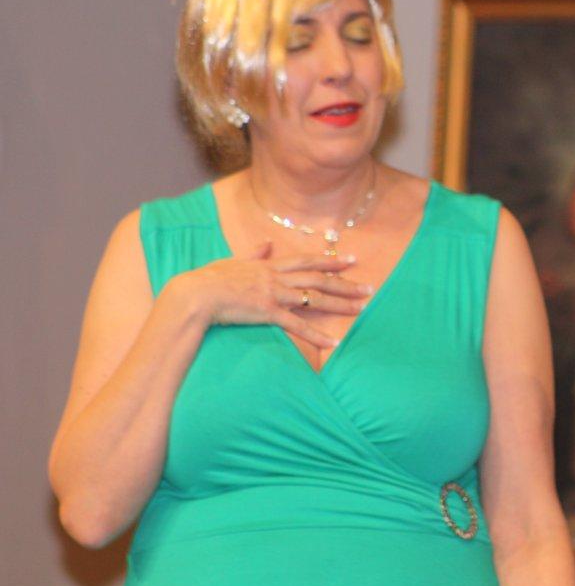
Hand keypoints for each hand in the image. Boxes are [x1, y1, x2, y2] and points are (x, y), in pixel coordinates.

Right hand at [173, 242, 370, 348]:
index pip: (308, 261)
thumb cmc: (209, 279)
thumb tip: (266, 243)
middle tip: (369, 288)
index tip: (352, 260)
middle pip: (319, 280)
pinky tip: (333, 342)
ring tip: (361, 309)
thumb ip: (254, 254)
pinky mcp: (267, 312)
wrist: (194, 294)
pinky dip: (316, 335)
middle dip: (346, 284)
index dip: (331, 261)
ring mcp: (274, 294)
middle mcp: (277, 277)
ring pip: (314, 299)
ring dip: (340, 305)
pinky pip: (297, 325)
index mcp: (270, 265)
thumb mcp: (233, 261)